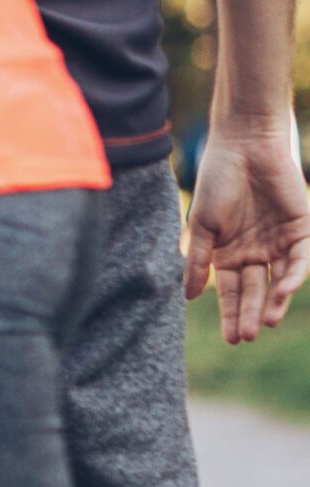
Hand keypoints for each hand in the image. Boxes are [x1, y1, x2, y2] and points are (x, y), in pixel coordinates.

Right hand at [185, 119, 309, 342]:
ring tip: (266, 322)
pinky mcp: (302, 230)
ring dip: (274, 303)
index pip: (232, 291)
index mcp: (230, 252)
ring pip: (279, 281)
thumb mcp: (202, 225)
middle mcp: (256, 251)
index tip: (231, 338)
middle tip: (246, 337)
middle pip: (255, 290)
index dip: (232, 314)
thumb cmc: (217, 181)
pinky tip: (283, 291)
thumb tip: (188, 296)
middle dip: (250, 314)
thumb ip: (197, 259)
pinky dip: (293, 277)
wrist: (244, 147)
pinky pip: (300, 260)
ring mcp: (279, 242)